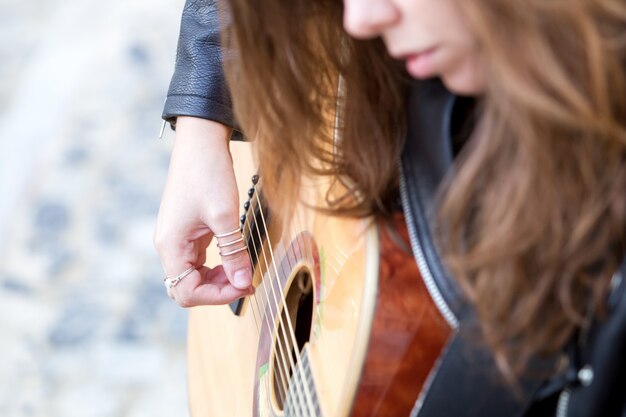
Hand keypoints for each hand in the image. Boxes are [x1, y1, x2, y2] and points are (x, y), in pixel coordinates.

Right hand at [154, 117, 252, 306]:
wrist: (201, 142)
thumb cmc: (208, 173)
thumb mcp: (225, 216)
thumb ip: (233, 253)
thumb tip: (243, 283)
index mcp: (170, 246)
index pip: (186, 292)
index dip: (216, 296)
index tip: (243, 286)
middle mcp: (168, 245)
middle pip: (186, 288)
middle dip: (217, 290)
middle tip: (245, 282)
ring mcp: (176, 238)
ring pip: (193, 275)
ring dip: (218, 279)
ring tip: (243, 271)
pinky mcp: (187, 231)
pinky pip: (198, 260)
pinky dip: (216, 265)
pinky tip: (235, 258)